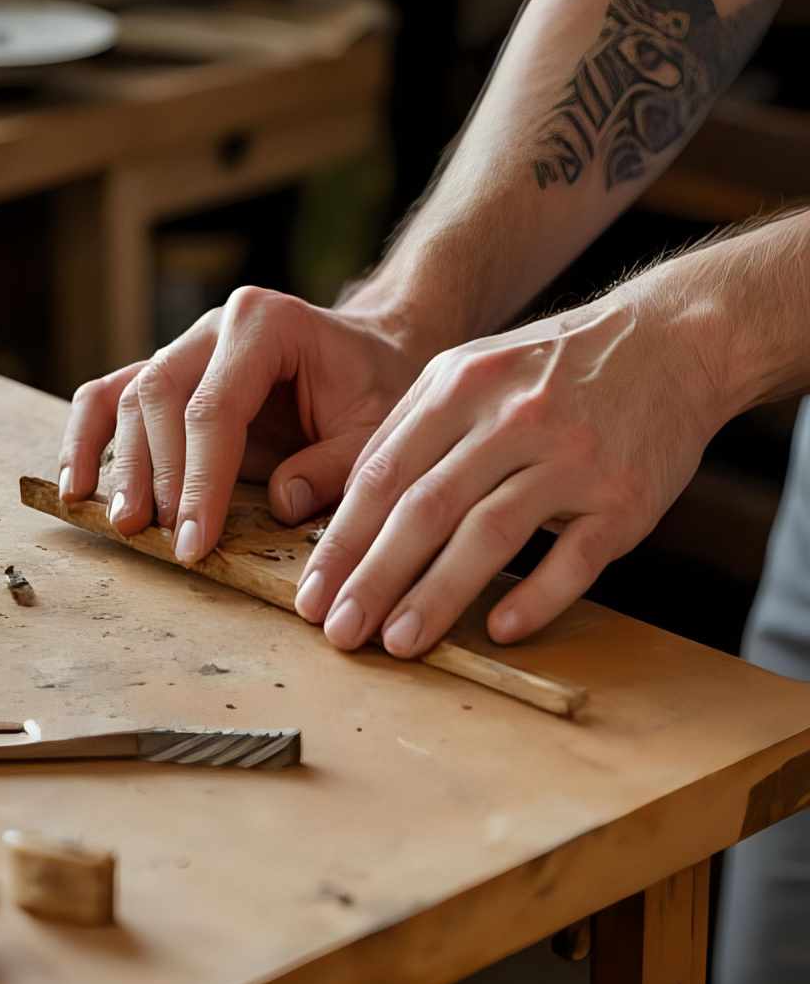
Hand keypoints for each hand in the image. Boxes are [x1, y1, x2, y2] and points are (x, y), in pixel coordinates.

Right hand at [58, 286, 424, 562]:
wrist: (369, 356)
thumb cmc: (373, 391)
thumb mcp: (375, 432)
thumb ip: (334, 466)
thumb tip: (276, 503)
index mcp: (266, 324)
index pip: (216, 406)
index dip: (200, 479)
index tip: (194, 540)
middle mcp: (216, 327)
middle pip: (161, 397)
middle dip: (157, 475)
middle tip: (158, 537)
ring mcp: (186, 346)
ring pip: (131, 398)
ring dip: (122, 465)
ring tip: (125, 525)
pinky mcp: (170, 373)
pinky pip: (111, 396)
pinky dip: (88, 437)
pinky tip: (77, 485)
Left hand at [294, 296, 722, 652]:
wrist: (670, 341)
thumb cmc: (550, 367)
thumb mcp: (469, 371)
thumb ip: (407, 430)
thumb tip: (344, 508)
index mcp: (459, 387)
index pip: (382, 475)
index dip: (341, 541)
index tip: (311, 594)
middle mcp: (512, 419)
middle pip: (426, 508)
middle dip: (373, 577)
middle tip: (338, 631)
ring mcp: (572, 458)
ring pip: (490, 534)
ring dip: (438, 595)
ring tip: (398, 642)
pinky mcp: (625, 497)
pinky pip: (575, 558)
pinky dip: (535, 597)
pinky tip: (497, 629)